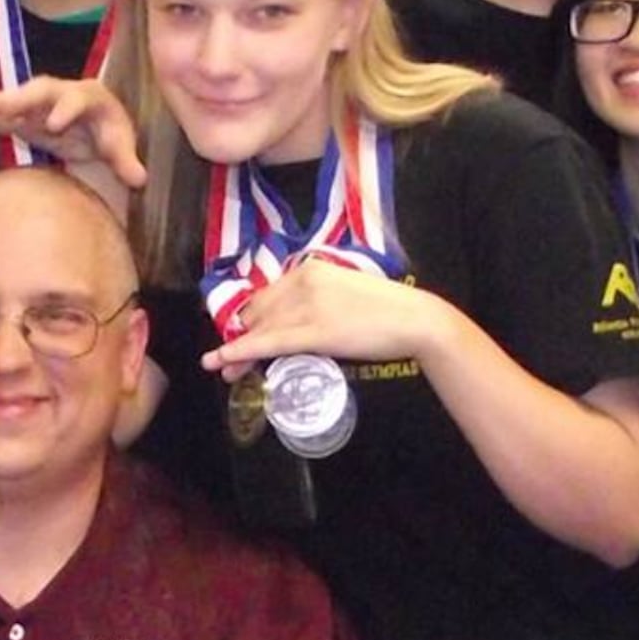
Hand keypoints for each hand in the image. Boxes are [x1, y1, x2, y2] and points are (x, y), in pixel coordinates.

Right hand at [0, 75, 146, 189]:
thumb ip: (126, 161)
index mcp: (87, 96)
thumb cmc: (109, 132)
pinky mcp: (19, 118)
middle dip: (14, 98)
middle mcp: (58, 94)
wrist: (95, 126)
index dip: (65, 110)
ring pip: (9, 102)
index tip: (54, 125)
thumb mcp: (120, 145)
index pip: (75, 99)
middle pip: (35, 92)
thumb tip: (138, 179)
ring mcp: (36, 105)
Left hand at [203, 259, 454, 375]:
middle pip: (258, 312)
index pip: (267, 295)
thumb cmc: (387, 309)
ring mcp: (308, 306)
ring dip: (236, 352)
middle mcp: (304, 281)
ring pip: (260, 330)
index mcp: (311, 269)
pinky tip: (224, 361)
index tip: (240, 333)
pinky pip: (269, 343)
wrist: (415, 319)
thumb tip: (298, 318)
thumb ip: (317, 298)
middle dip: (241, 336)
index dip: (249, 318)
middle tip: (228, 360)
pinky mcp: (316, 331)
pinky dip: (241, 352)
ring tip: (222, 370)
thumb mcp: (344, 291)